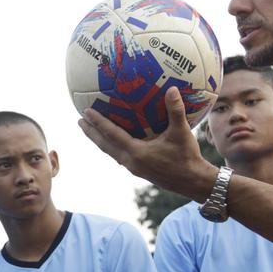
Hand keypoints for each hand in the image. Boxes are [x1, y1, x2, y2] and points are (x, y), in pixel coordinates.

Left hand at [77, 87, 214, 198]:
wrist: (193, 182)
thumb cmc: (187, 157)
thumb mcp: (182, 133)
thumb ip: (176, 111)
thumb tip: (172, 89)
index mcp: (137, 153)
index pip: (112, 135)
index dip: (98, 123)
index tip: (86, 112)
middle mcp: (131, 161)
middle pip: (104, 145)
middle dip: (91, 133)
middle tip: (80, 120)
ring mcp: (133, 167)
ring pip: (110, 152)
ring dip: (99, 140)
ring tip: (90, 129)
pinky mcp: (138, 170)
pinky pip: (119, 155)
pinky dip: (111, 145)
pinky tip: (113, 139)